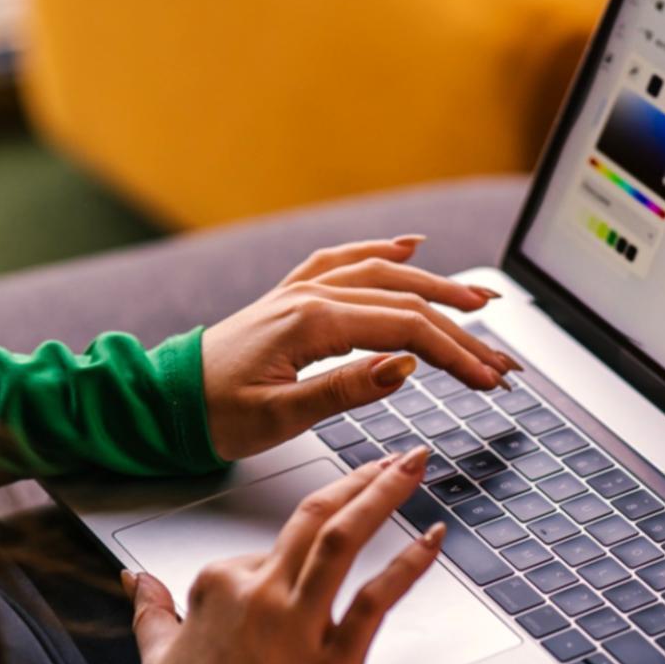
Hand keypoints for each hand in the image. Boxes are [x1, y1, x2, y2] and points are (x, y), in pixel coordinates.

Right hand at [123, 446, 443, 663]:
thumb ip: (152, 610)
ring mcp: (299, 620)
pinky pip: (376, 598)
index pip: (262, 551)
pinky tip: (432, 539)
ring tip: (412, 468)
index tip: (300, 564)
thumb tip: (135, 581)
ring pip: (343, 539)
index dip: (283, 561)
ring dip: (383, 495)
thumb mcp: (155, 654)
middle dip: (359, 479)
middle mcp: (262, 592)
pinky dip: (409, 564)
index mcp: (219, 584)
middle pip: (315, 517)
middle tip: (393, 458)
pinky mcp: (335, 656)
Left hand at [200, 235, 521, 460]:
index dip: (455, 355)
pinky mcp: (292, 298)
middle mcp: (311, 296)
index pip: (406, 332)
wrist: (164, 400)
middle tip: (500, 359)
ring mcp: (301, 291)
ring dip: (436, 285)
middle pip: (406, 302)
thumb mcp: (279, 416)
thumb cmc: (213, 414)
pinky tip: (409, 247)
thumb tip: (405, 367)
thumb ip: (344, 389)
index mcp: (313, 322)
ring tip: (480, 299)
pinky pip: (345, 261)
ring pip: (384, 275)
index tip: (488, 380)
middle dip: (461, 330)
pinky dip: (381, 252)